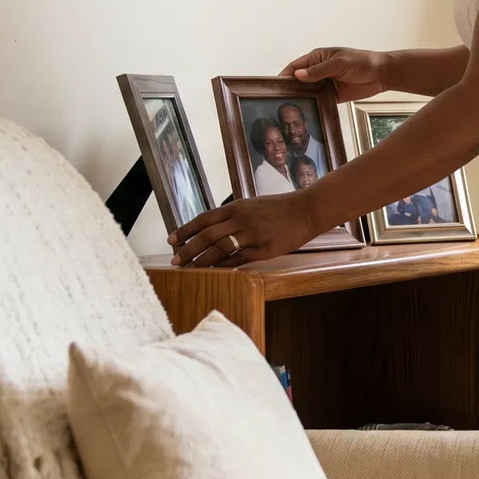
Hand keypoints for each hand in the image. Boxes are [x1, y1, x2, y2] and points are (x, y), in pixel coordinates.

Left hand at [168, 192, 320, 267]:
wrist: (307, 210)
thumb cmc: (281, 207)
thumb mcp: (253, 205)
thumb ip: (234, 216)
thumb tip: (213, 228)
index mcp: (237, 207)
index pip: (204, 219)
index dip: (185, 230)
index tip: (171, 240)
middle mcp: (241, 220)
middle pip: (207, 236)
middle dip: (188, 249)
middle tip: (175, 260)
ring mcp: (253, 235)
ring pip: (220, 249)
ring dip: (202, 261)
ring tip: (189, 270)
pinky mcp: (264, 250)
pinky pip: (239, 260)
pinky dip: (224, 267)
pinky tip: (214, 273)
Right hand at [281, 47, 388, 102]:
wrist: (382, 74)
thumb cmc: (362, 62)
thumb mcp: (339, 63)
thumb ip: (319, 70)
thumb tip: (298, 75)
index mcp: (318, 58)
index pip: (296, 66)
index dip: (284, 75)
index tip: (274, 86)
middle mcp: (319, 71)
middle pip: (299, 80)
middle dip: (290, 89)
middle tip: (278, 101)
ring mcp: (326, 84)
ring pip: (308, 91)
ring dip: (301, 98)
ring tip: (289, 110)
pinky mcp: (333, 95)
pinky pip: (320, 100)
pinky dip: (313, 105)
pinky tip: (306, 112)